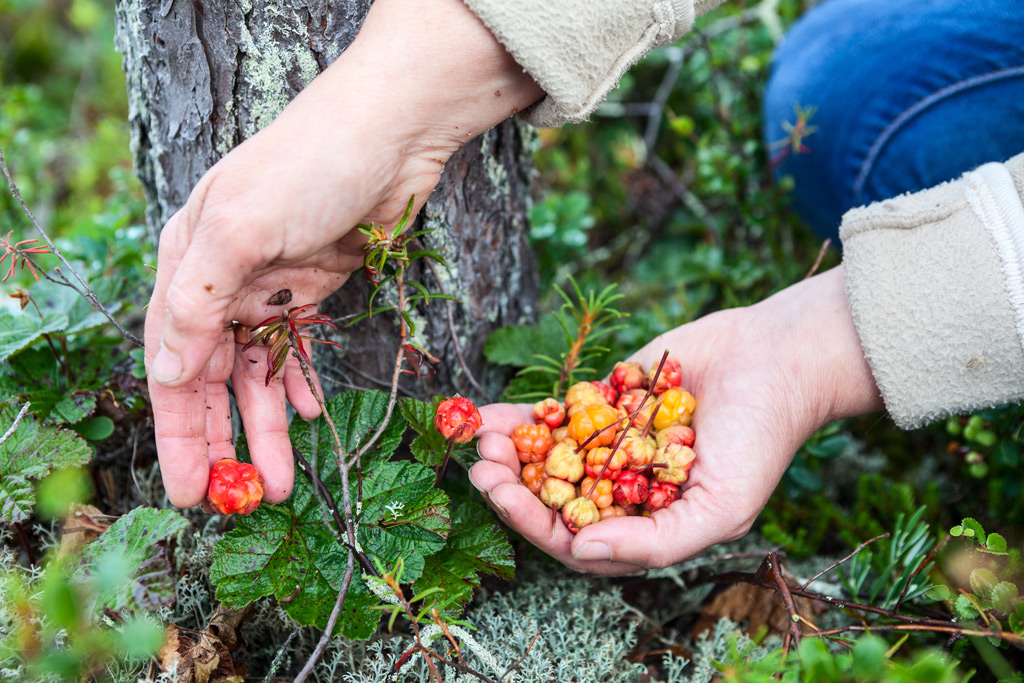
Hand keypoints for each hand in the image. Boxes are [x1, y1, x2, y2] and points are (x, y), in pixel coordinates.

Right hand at [145, 0, 541, 507]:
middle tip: (239, 500)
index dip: (179, 430)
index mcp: (187, 264)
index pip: (172, 363)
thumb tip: (170, 373)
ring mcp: (274, 284)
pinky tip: (310, 413)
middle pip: (215, 378)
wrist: (393, 129)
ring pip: (262, 372)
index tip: (189, 489)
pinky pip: (301, 349)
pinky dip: (302, 383)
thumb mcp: (240, 228)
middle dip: (223, 440)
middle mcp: (224, 279)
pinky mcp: (319, 285)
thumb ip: (196, 302)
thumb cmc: (309, 166)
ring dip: (270, 426)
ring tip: (283, 480)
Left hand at [470, 267, 881, 572]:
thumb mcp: (720, 508)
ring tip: (482, 438)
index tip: (503, 496)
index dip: (536, 523)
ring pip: (546, 458)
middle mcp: (623, 490)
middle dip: (512, 488)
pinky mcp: (606, 403)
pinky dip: (520, 417)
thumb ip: (654, 541)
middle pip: (553, 500)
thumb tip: (581, 552)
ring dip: (510, 452)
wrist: (775, 358)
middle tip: (481, 468)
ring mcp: (611, 445)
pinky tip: (485, 414)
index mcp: (646, 524)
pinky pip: (554, 416)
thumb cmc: (758, 440)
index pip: (578, 539)